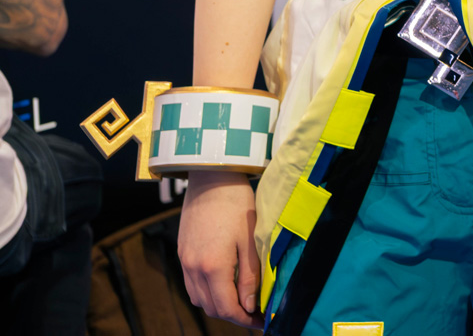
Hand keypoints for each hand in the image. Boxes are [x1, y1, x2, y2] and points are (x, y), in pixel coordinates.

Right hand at [179, 170, 261, 326]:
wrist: (211, 178)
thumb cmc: (238, 204)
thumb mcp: (251, 241)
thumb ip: (250, 276)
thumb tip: (250, 306)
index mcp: (213, 267)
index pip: (227, 308)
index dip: (246, 320)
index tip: (263, 322)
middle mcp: (194, 268)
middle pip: (212, 308)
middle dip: (234, 315)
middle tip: (256, 314)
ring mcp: (185, 261)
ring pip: (199, 299)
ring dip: (219, 306)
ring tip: (242, 302)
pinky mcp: (182, 253)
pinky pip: (192, 285)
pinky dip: (207, 293)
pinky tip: (224, 286)